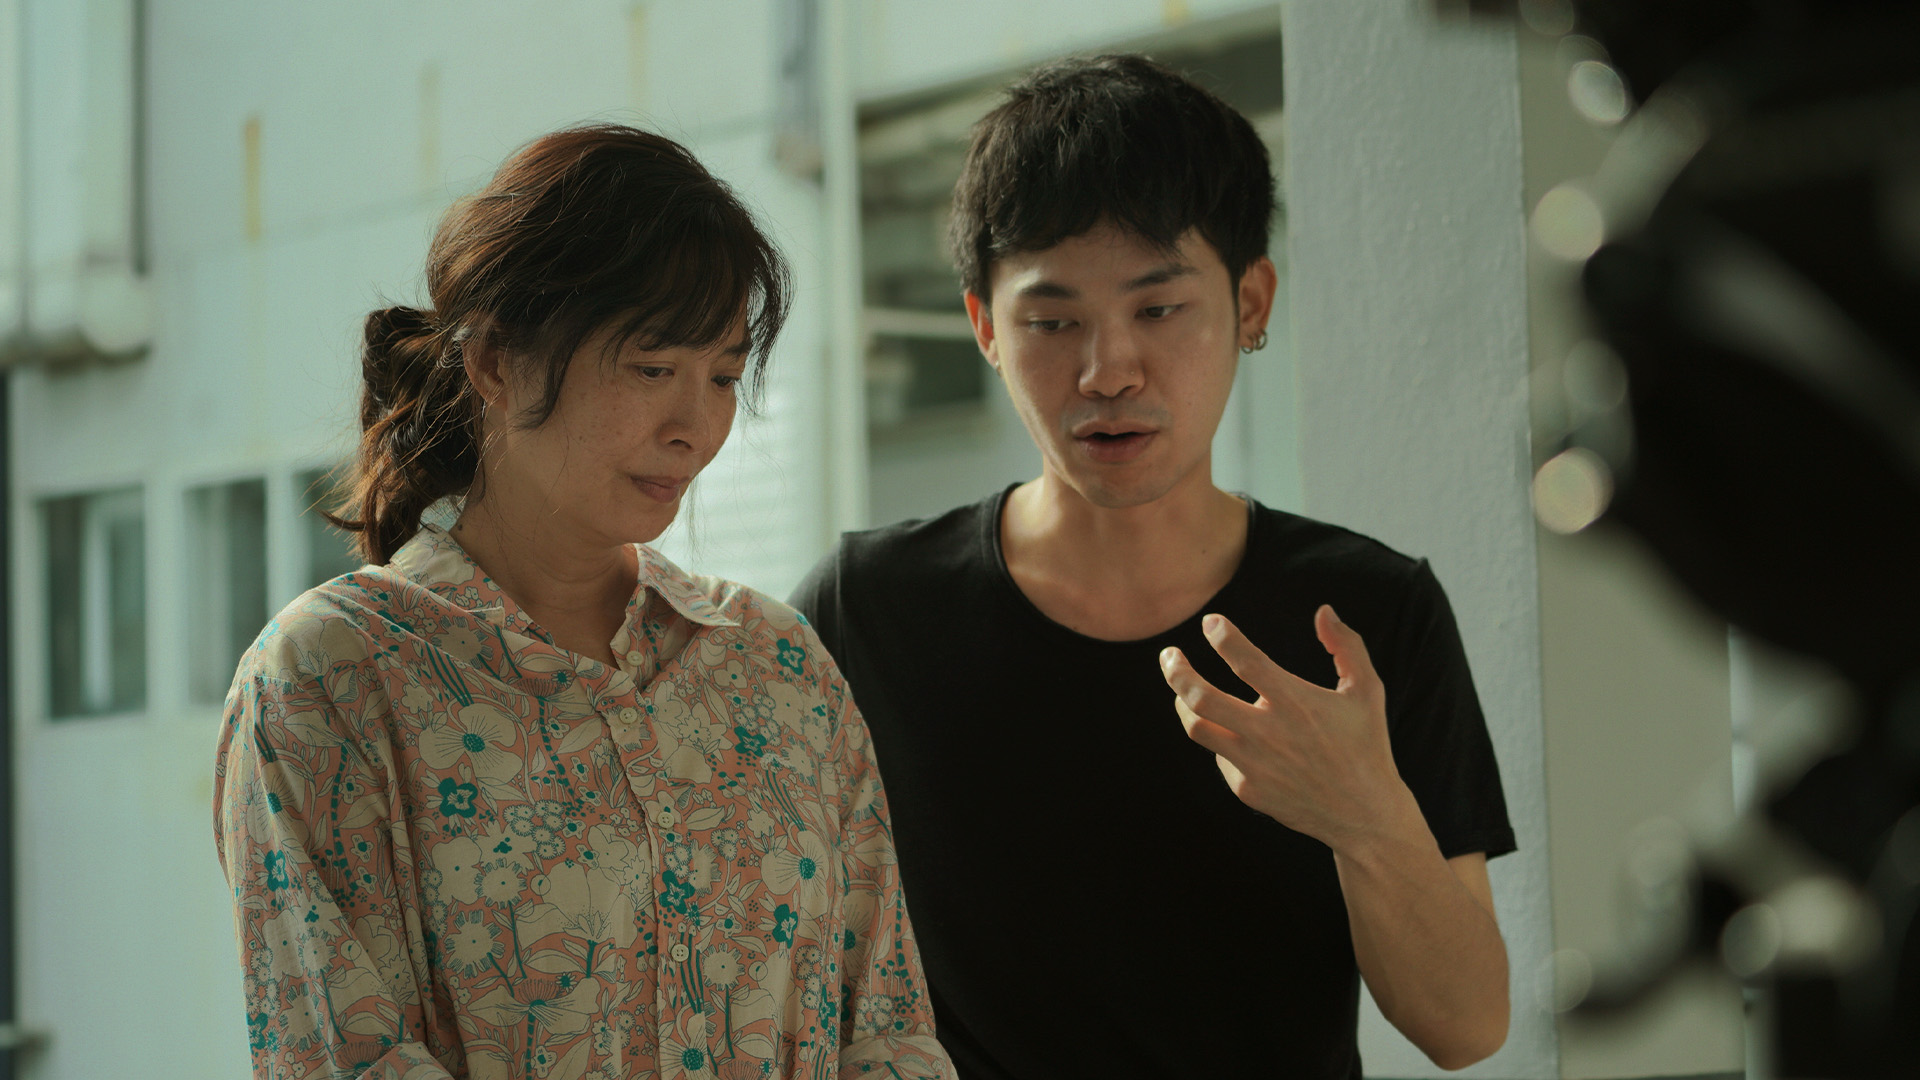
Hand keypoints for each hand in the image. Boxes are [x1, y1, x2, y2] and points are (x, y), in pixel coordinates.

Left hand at [1159, 605, 1412, 851]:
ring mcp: (1255, 765)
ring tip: (1181, 690)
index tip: (1210, 622)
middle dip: (1177, 671)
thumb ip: (1347, 646)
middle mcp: (1269, 734)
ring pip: (1198, 728)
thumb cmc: (1366, 745)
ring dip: (1182, 704)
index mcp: (1296, 703)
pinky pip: (1219, 757)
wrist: (1363, 814)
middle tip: (1168, 655)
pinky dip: (1219, 738)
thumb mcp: (1367, 691)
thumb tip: (1323, 611)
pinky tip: (1228, 730)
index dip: (1222, 636)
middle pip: (1201, 697)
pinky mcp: (1247, 789)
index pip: (1246, 660)